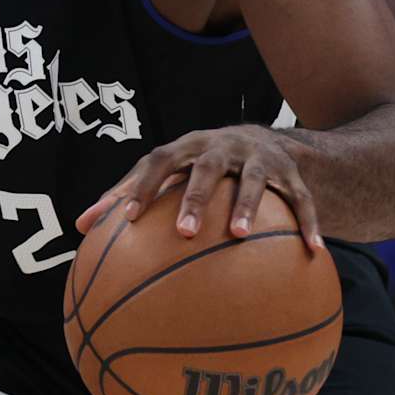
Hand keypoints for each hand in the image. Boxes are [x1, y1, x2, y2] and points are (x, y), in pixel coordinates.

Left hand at [74, 125, 323, 250]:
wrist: (265, 142)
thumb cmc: (199, 167)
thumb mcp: (168, 172)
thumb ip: (127, 196)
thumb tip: (80, 229)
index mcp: (186, 147)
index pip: (158, 161)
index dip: (142, 187)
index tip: (126, 218)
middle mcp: (221, 147)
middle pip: (205, 167)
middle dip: (194, 197)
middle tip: (184, 233)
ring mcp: (257, 158)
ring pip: (252, 179)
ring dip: (247, 206)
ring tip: (239, 236)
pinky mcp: (290, 174)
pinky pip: (301, 199)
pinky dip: (308, 223)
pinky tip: (313, 251)